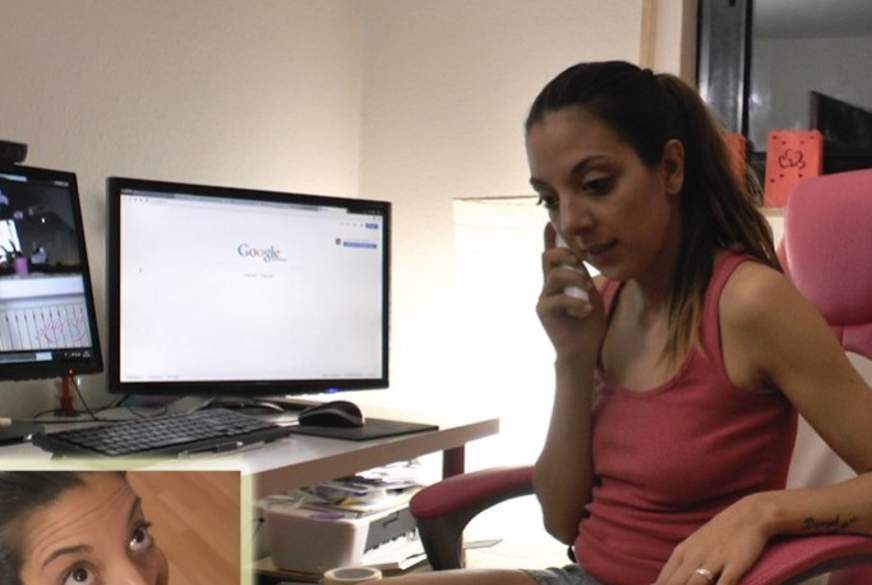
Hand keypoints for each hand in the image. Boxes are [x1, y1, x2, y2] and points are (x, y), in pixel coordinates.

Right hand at [536, 223, 605, 360]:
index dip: (550, 238)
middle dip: (564, 254)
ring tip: (587, 288)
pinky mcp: (544, 311)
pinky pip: (557, 298)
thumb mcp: (590, 294)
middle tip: (580, 261)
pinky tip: (585, 309)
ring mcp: (545, 298)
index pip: (553, 254)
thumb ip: (584, 278)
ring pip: (553, 276)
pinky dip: (575, 301)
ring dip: (574, 278)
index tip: (550, 220)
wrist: (583, 350)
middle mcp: (549, 286)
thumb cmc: (588, 323)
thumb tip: (585, 258)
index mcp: (560, 280)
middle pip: (548, 258)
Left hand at [654, 495, 774, 584]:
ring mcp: (714, 560)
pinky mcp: (735, 563)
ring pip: (696, 584)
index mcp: (682, 553)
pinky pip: (725, 582)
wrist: (748, 515)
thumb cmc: (718, 535)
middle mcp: (694, 557)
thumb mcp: (692, 547)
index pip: (664, 580)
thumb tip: (660, 583)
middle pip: (676, 583)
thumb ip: (679, 567)